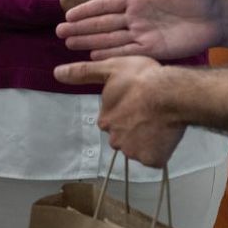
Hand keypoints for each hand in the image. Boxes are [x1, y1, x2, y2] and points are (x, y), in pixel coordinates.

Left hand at [53, 56, 183, 168]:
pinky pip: (155, 158)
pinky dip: (160, 149)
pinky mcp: (152, 160)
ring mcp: (133, 152)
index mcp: (105, 120)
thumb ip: (83, 73)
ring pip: (139, 148)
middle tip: (149, 113)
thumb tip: (56, 73)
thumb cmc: (141, 78)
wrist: (170, 94)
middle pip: (123, 137)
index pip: (111, 120)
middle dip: (134, 128)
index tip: (136, 103)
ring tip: (159, 122)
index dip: (125, 111)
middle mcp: (115, 140)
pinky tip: (165, 134)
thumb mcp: (110, 67)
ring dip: (147, 139)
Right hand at [56, 0, 223, 59]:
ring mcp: (143, 34)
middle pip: (102, 23)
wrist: (218, 15)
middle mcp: (136, 17)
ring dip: (89, 42)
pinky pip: (127, 52)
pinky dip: (110, 55)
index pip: (107, 4)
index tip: (69, 13)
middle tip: (59, 31)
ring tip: (69, 44)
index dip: (88, 9)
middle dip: (81, 27)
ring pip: (110, 39)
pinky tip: (93, 56)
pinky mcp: (153, 49)